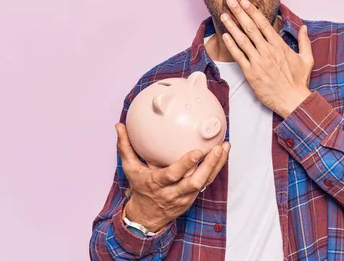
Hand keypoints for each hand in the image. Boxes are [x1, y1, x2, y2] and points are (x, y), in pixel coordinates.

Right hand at [115, 123, 229, 231]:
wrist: (147, 216)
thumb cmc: (140, 188)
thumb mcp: (130, 169)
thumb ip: (125, 147)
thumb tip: (119, 126)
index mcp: (156, 183)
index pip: (172, 175)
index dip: (186, 165)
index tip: (197, 152)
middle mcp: (173, 192)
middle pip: (194, 181)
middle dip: (209, 166)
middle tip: (218, 148)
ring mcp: (185, 196)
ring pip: (205, 182)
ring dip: (217, 165)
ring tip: (224, 147)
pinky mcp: (193, 196)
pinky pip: (208, 182)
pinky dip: (216, 168)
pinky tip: (223, 153)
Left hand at [220, 0, 313, 117]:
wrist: (292, 100)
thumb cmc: (299, 81)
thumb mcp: (307, 59)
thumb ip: (304, 41)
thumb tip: (304, 27)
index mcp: (279, 46)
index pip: (263, 24)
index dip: (252, 11)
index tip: (244, 2)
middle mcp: (267, 51)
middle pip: (250, 28)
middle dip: (239, 13)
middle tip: (230, 1)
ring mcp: (258, 62)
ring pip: (242, 40)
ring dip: (232, 26)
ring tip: (224, 15)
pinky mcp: (251, 73)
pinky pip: (238, 56)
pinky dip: (231, 45)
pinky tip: (225, 36)